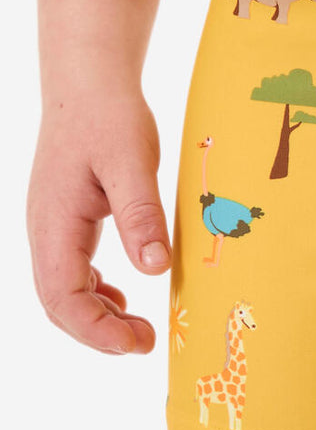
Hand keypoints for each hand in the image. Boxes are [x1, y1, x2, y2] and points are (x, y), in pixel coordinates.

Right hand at [26, 93, 171, 353]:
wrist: (90, 84)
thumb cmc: (110, 118)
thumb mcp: (132, 164)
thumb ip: (141, 215)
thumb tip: (155, 269)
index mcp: (55, 223)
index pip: (63, 296)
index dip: (96, 330)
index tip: (135, 344)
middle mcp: (46, 231)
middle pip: (58, 303)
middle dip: (98, 332)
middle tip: (145, 343)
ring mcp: (53, 227)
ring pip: (64, 290)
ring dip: (98, 316)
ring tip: (140, 329)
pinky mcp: (68, 220)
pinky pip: (73, 270)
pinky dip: (97, 292)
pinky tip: (123, 296)